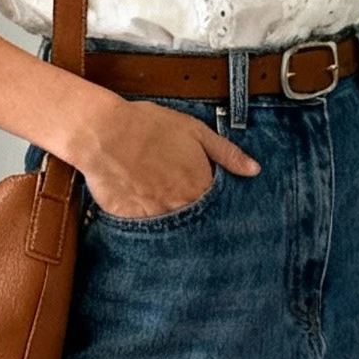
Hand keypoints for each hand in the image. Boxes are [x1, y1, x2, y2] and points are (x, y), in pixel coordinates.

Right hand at [75, 90, 258, 218]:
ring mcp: (155, 217)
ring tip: (160, 205)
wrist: (105, 133)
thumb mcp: (195, 131)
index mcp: (199, 186)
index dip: (213, 205)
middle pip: (195, 224)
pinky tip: (141, 208)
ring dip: (170, 223)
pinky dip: (145, 224)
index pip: (217, 209)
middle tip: (180, 201)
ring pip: (171, 230)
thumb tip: (254, 170)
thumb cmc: (149, 127)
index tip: (209, 201)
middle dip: (192, 216)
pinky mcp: (130, 221)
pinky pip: (143, 231)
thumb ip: (227, 153)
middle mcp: (180, 207)